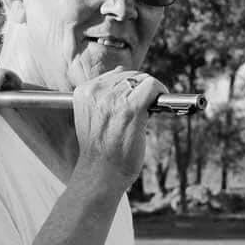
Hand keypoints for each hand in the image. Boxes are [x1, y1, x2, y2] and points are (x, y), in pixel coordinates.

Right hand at [72, 67, 166, 189]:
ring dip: (151, 93)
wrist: (100, 173)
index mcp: (84, 92)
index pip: (114, 75)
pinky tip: (161, 106)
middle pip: (130, 76)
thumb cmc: (100, 149)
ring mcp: (113, 99)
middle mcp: (96, 92)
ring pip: (143, 80)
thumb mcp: (92, 117)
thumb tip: (120, 71)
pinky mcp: (131, 109)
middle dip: (142, 89)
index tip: (137, 99)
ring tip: (151, 109)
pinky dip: (161, 92)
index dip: (130, 87)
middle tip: (148, 106)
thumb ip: (103, 95)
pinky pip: (152, 87)